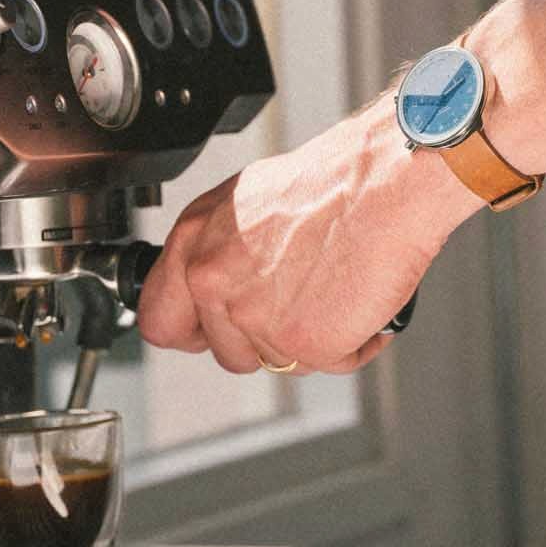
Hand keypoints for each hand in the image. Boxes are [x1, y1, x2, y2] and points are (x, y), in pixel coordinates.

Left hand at [137, 95, 481, 373]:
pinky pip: (329, 364)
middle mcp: (213, 279)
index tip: (216, 332)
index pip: (160, 321)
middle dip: (268, 340)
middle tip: (301, 303)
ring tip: (336, 291)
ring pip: (281, 362)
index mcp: (194, 241)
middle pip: (228, 353)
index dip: (195, 333)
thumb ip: (218, 250)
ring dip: (314, 340)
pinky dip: (354, 343)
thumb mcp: (247, 202)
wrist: (384, 182)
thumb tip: (216, 283)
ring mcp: (254, 316)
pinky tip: (361, 303)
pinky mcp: (300, 342)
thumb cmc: (332, 182)